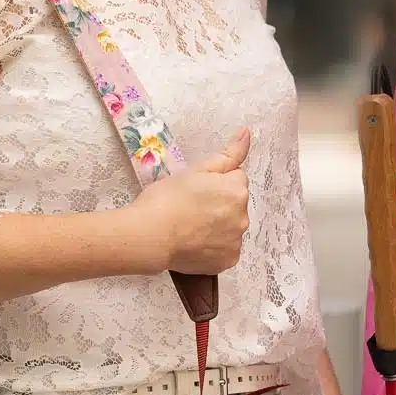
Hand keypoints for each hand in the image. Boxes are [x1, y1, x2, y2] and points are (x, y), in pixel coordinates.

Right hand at [126, 129, 250, 274]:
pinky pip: (225, 249)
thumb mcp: (196, 170)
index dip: (214, 182)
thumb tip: (247, 134)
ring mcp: (236, 241)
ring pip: (230, 226)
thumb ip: (228, 154)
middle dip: (219, 203)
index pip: (235, 179)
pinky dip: (213, 247)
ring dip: (217, 225)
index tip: (196, 189)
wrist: (148, 235)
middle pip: (234, 204)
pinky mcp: (228, 260)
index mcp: (237, 190)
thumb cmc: (166, 200)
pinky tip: (193, 242)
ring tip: (189, 226)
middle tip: (190, 207)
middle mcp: (243, 217)